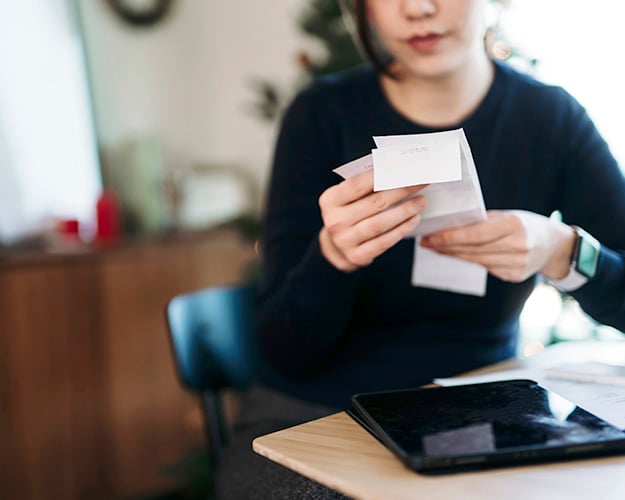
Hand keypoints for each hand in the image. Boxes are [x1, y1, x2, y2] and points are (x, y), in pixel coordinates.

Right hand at [318, 171, 427, 270]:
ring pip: (381, 223)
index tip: (403, 169)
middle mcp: (335, 221)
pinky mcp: (357, 255)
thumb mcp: (347, 197)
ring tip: (421, 201)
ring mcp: (345, 240)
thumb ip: (364, 185)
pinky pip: (384, 242)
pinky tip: (414, 219)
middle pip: (374, 203)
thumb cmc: (348, 213)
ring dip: (405, 211)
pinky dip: (401, 229)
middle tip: (420, 183)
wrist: (336, 245)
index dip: (381, 176)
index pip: (357, 185)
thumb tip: (395, 170)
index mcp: (330, 200)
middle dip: (401, 191)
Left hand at [420, 210, 576, 282]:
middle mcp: (517, 246)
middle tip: (426, 242)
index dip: (449, 237)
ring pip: (475, 261)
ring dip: (453, 255)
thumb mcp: (509, 216)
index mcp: (514, 225)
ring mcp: (516, 264)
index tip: (429, 237)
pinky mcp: (514, 276)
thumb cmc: (526, 225)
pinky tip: (456, 256)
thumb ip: (484, 221)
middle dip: (445, 246)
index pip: (474, 234)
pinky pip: (485, 268)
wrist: (556, 246)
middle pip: (472, 249)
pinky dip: (469, 261)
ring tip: (436, 248)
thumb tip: (451, 226)